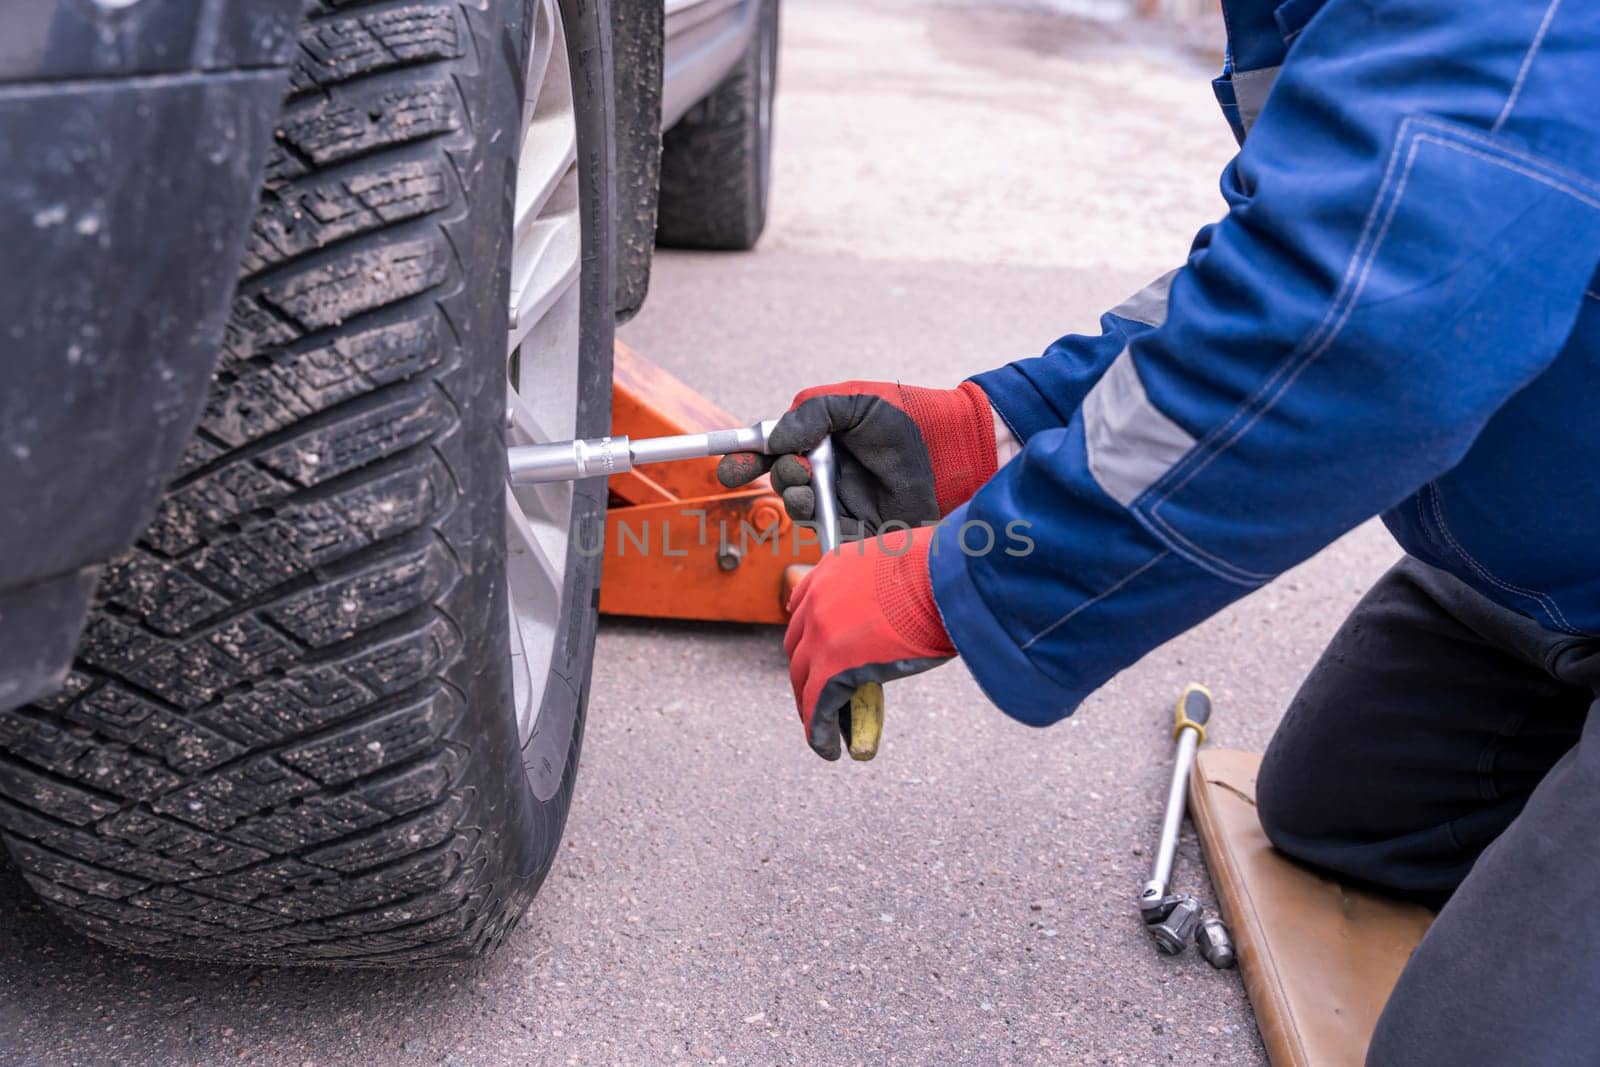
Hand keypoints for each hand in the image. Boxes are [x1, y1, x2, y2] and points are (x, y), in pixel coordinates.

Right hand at [718, 380, 999, 533]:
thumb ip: (812, 414)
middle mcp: (827, 471)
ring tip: (804, 481)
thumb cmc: (907, 420)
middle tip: (777, 467)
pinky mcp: (857, 527)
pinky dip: (814, 515)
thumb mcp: (856, 404)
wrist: (950, 451)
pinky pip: (823, 528)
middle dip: (768, 473)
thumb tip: (775, 439)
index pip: (773, 450)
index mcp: (821, 440)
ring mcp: (841, 500)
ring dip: (790, 492)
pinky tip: (818, 500)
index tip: (730, 465)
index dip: (747, 458)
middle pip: (779, 479)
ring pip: (797, 505)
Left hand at [784, 525, 954, 759]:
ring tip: (824, 729)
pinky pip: (817, 705)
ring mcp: (821, 633)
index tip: (815, 654)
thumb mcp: (904, 567)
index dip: (810, 635)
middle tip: (820, 695)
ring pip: (803, 679)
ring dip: (811, 706)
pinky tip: (829, 748)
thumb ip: (889, 587)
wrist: (948, 576)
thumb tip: (909, 608)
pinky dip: (820, 730)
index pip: (806, 605)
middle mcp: (818, 597)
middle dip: (807, 673)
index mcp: (834, 567)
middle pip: (800, 645)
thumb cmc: (945, 570)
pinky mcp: (832, 667)